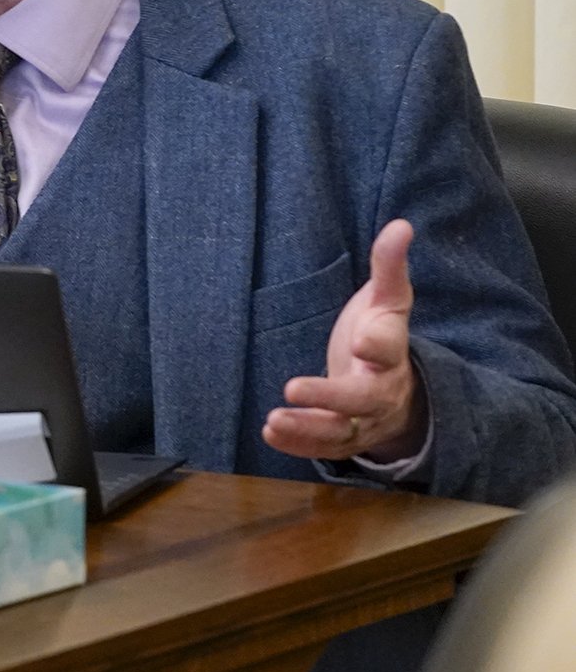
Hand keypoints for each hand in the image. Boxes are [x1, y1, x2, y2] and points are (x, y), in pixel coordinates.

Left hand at [264, 219, 426, 462]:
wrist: (398, 387)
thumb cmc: (382, 333)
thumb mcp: (387, 300)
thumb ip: (389, 266)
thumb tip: (401, 224)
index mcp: (392, 350)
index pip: (390, 347)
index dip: (378, 344)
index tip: (361, 339)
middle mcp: (381, 389)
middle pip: (362, 398)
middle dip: (330, 396)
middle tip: (294, 387)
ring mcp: (363, 419)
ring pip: (340, 430)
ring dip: (307, 427)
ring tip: (273, 420)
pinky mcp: (345, 438)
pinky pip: (325, 448)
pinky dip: (299, 444)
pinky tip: (271, 432)